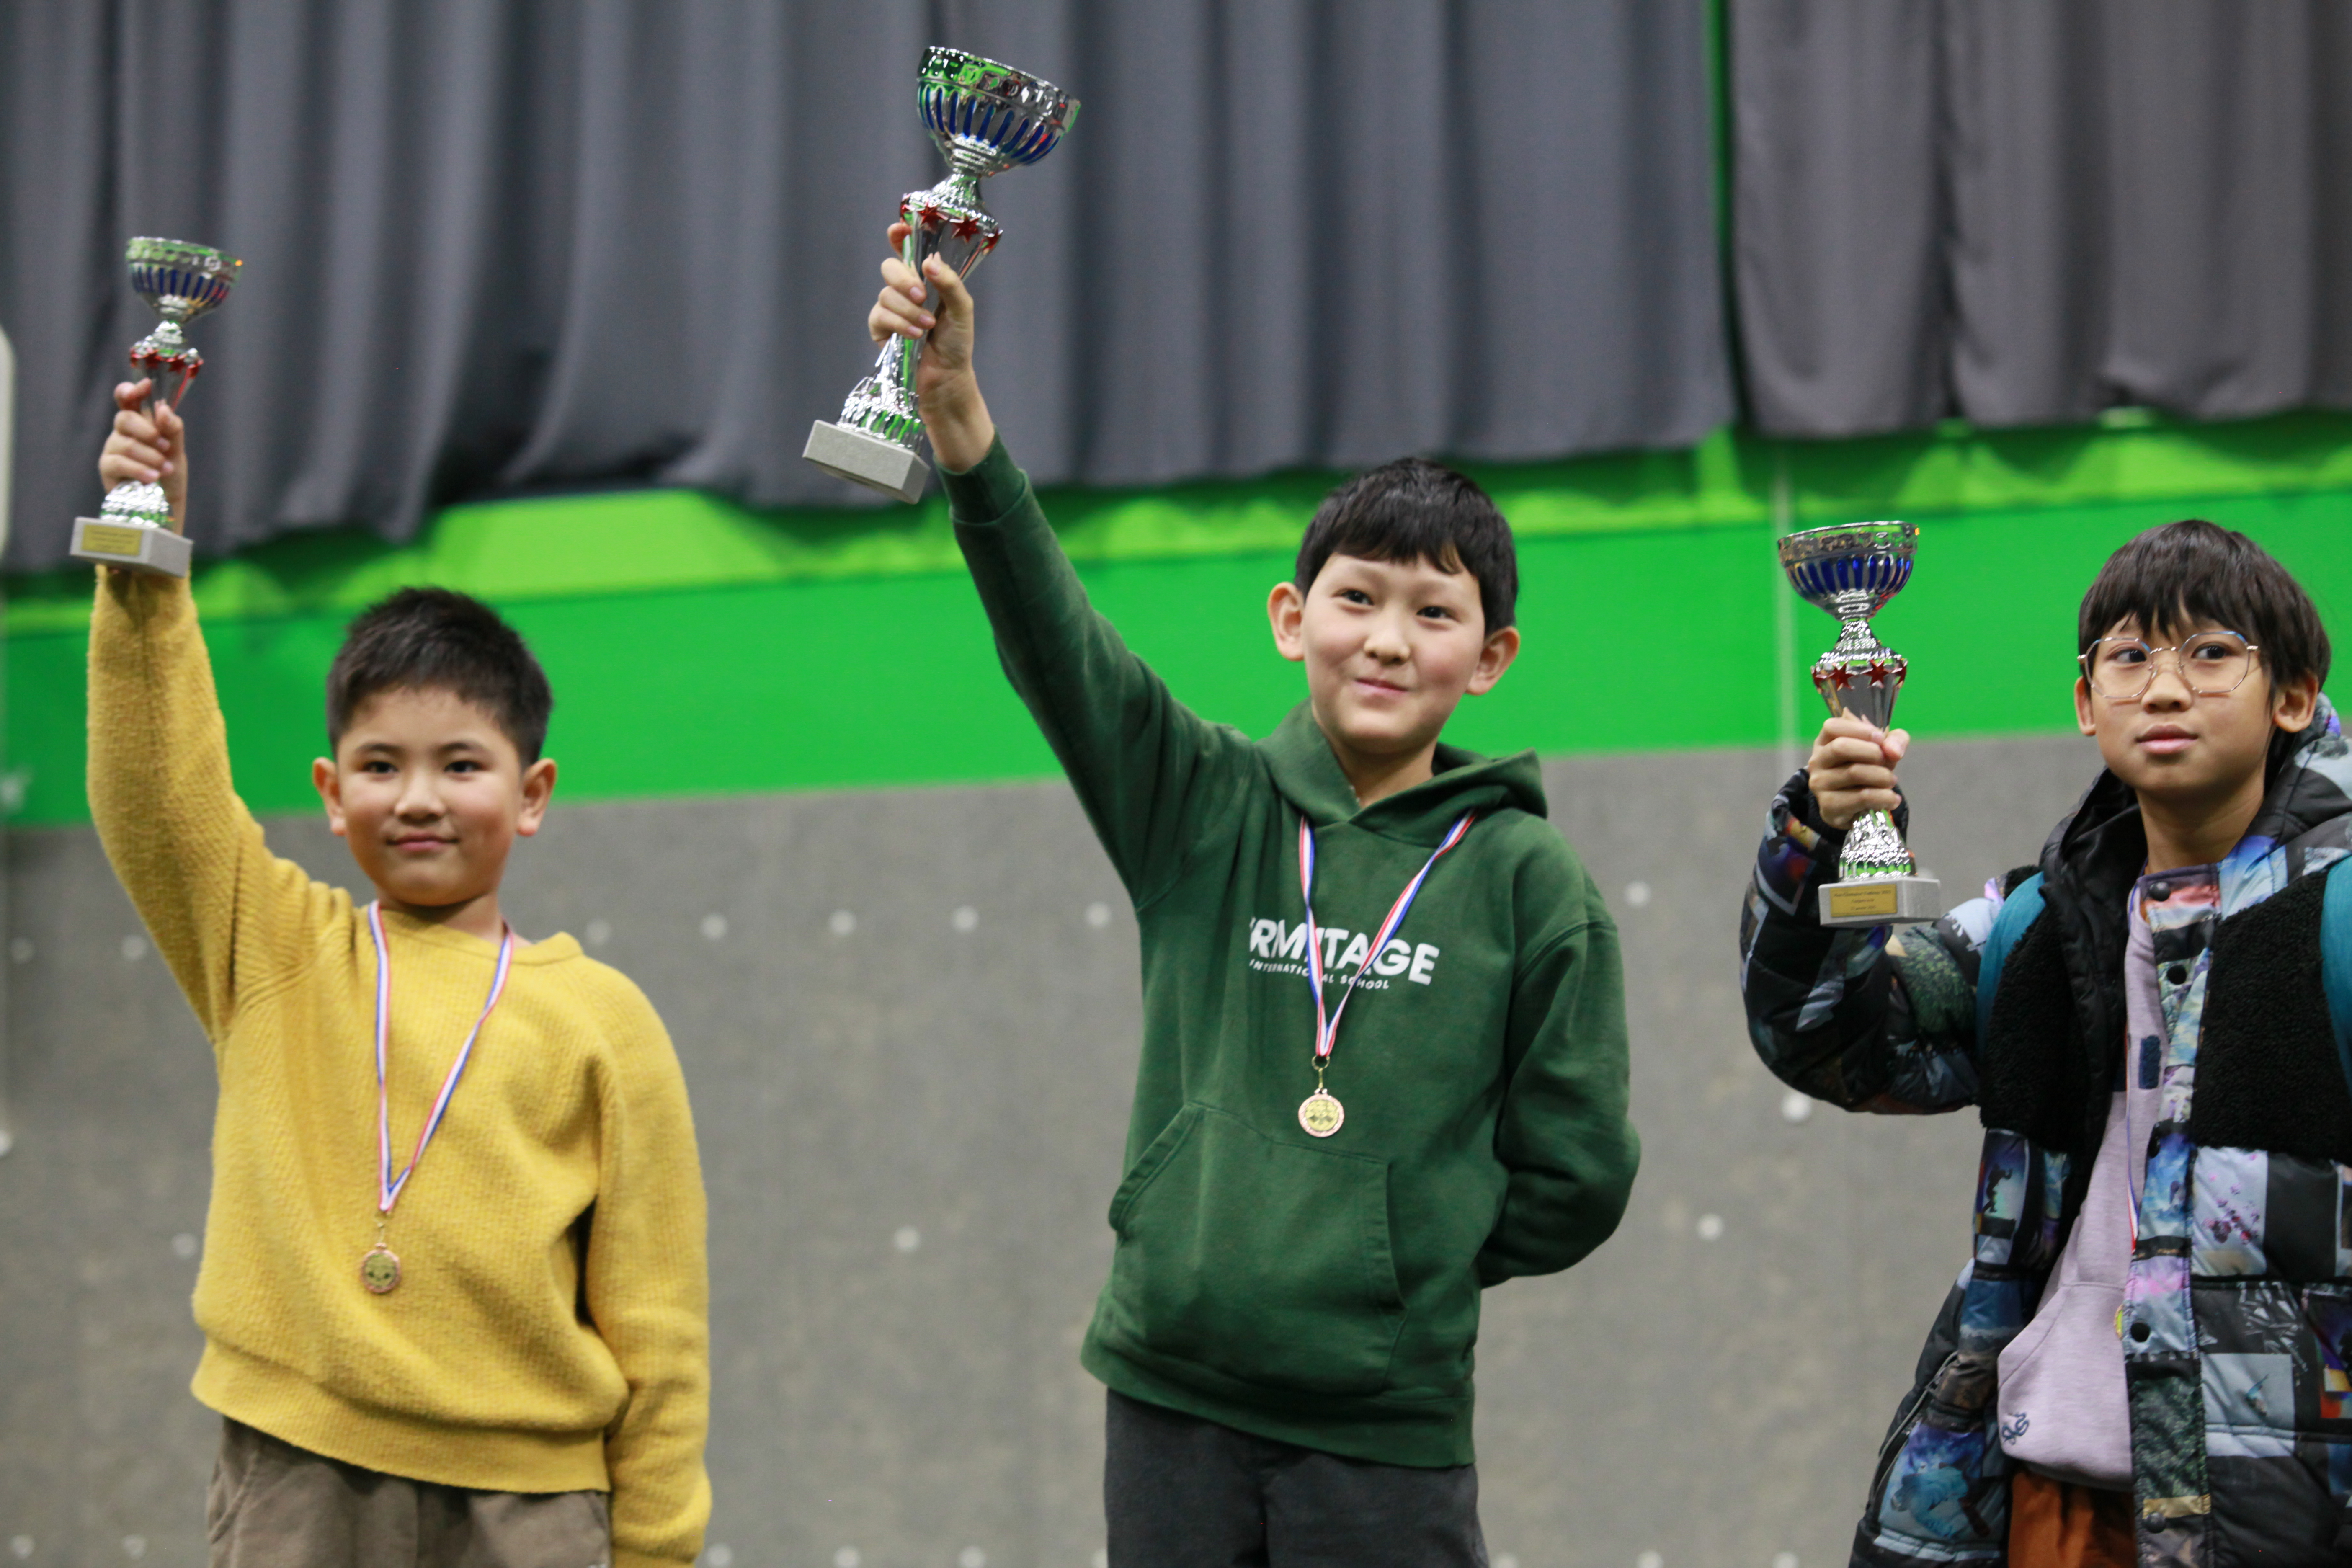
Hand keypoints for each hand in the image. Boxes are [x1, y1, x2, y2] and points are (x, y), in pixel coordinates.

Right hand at [98, 381, 186, 530]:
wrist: (166, 504)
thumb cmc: (170, 473)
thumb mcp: (176, 450)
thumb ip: (171, 428)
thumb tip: (162, 408)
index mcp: (139, 423)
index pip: (127, 400)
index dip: (131, 390)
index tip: (145, 386)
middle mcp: (122, 432)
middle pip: (124, 418)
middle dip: (147, 431)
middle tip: (164, 446)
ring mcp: (112, 449)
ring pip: (124, 442)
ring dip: (149, 456)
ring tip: (165, 469)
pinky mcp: (107, 468)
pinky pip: (118, 462)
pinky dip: (139, 469)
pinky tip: (153, 478)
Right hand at [868, 223, 994, 472]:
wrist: (946, 377)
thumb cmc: (957, 343)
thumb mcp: (962, 309)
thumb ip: (950, 283)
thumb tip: (929, 262)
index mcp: (925, 279)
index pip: (907, 249)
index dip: (900, 236)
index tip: (898, 230)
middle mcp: (905, 289)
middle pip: (889, 268)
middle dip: (903, 281)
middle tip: (921, 296)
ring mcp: (890, 308)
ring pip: (885, 295)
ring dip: (908, 311)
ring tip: (927, 328)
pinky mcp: (881, 329)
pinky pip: (878, 317)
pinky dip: (898, 325)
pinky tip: (914, 337)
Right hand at [1807, 714, 1908, 830]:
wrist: (1855, 808)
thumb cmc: (1867, 769)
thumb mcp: (1882, 749)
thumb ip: (1894, 740)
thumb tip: (1893, 751)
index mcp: (1825, 742)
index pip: (1832, 727)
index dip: (1859, 730)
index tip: (1880, 738)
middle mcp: (1817, 762)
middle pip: (1840, 747)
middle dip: (1872, 752)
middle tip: (1887, 761)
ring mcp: (1819, 785)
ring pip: (1854, 773)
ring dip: (1882, 776)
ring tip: (1892, 781)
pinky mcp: (1829, 807)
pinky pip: (1861, 798)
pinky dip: (1884, 797)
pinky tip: (1892, 799)